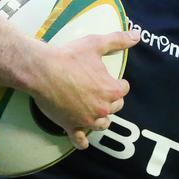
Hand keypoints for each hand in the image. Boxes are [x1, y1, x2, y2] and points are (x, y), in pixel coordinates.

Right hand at [30, 29, 139, 149]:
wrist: (41, 70)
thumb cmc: (68, 56)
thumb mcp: (95, 44)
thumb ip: (118, 40)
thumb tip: (136, 35)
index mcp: (111, 90)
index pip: (123, 90)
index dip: (117, 83)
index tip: (110, 80)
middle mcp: (102, 108)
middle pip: (115, 108)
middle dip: (110, 101)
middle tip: (99, 93)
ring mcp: (87, 119)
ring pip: (101, 124)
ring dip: (100, 119)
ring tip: (94, 112)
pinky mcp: (71, 125)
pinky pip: (79, 139)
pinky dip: (82, 141)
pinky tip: (83, 142)